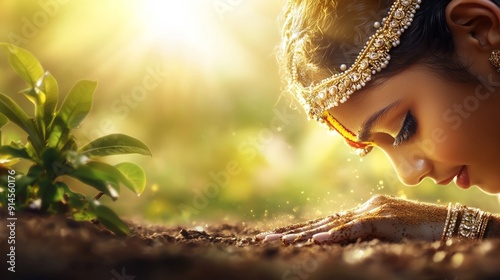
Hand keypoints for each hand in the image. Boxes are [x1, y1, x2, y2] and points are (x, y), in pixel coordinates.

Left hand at [256, 195, 447, 243]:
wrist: (451, 223)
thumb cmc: (421, 231)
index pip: (324, 222)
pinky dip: (336, 235)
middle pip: (321, 222)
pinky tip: (316, 240)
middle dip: (291, 232)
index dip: (299, 230)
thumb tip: (336, 240)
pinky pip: (356, 229)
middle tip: (262, 238)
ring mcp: (372, 212)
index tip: (276, 237)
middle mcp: (362, 209)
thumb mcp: (387, 234)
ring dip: (303, 234)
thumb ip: (363, 234)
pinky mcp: (385, 221)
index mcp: (362, 212)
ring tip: (278, 241)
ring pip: (332, 225)